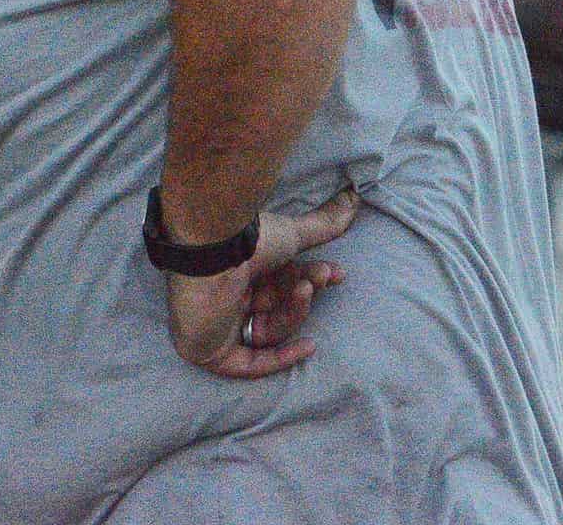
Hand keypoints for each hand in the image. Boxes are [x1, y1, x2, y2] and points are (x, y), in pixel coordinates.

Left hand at [164, 187, 357, 378]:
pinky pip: (249, 364)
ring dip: (294, 311)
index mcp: (236, 271)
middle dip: (303, 294)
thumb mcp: (292, 232)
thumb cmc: (245, 238)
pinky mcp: (209, 349)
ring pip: (268, 330)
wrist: (213, 247)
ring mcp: (215, 325)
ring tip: (302, 287)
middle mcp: (224, 297)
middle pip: (275, 307)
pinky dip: (281, 358)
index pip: (277, 285)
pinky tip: (308, 346)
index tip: (336, 272)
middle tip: (323, 276)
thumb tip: (353, 198)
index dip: (308, 281)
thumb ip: (322, 224)